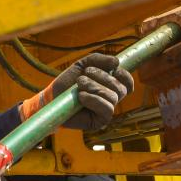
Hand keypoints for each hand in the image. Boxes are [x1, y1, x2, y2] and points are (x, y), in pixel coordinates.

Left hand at [18, 52, 132, 129]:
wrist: (52, 97)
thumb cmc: (68, 83)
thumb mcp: (83, 65)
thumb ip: (99, 60)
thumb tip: (117, 62)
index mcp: (109, 87)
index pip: (128, 84)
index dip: (126, 76)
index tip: (115, 69)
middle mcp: (111, 99)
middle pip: (120, 88)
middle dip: (102, 78)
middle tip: (83, 76)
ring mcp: (106, 111)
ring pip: (113, 97)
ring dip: (94, 87)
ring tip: (79, 85)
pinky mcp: (100, 121)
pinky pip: (107, 108)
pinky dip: (94, 99)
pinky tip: (81, 97)